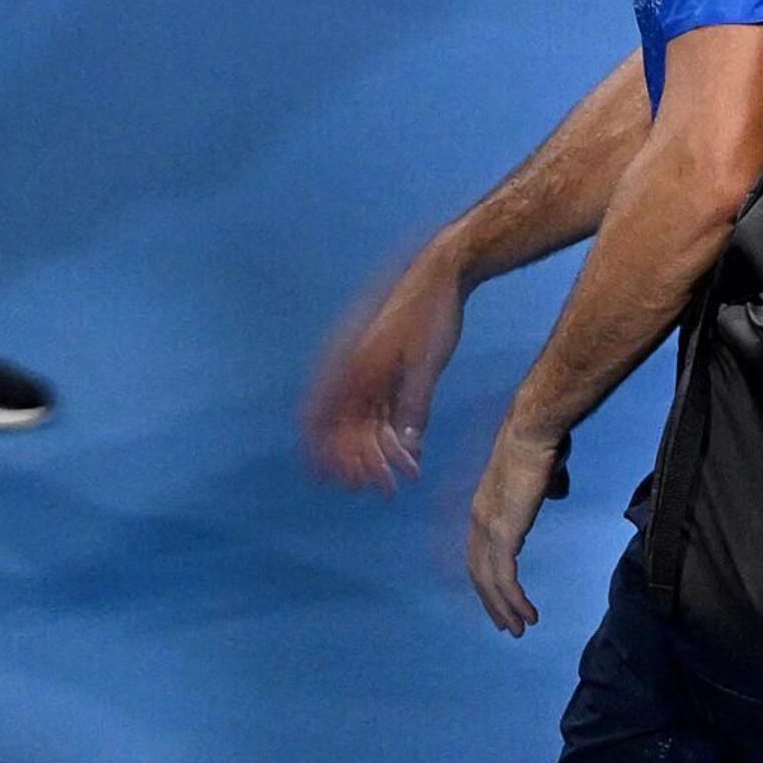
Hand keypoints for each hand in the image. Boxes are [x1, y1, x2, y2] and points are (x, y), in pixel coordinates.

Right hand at [303, 250, 466, 491]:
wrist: (441, 272)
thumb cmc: (430, 313)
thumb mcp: (426, 362)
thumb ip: (414, 403)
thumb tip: (408, 447)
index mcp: (352, 366)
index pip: (321, 420)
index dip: (326, 454)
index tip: (342, 483)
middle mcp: (354, 370)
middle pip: (345, 428)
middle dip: (362, 462)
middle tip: (385, 490)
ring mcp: (370, 369)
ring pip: (366, 420)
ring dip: (381, 450)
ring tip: (406, 475)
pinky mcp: (388, 367)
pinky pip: (382, 407)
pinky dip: (393, 430)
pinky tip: (412, 450)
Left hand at [466, 420, 568, 636]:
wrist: (534, 431)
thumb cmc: (543, 444)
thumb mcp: (545, 472)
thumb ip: (548, 486)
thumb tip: (556, 492)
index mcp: (484, 507)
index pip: (479, 553)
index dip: (488, 579)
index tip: (500, 599)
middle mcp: (479, 520)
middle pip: (479, 573)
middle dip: (492, 603)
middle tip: (507, 626)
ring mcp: (488, 527)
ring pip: (490, 581)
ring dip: (505, 609)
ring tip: (520, 629)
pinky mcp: (503, 533)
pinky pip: (506, 577)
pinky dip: (515, 600)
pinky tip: (528, 614)